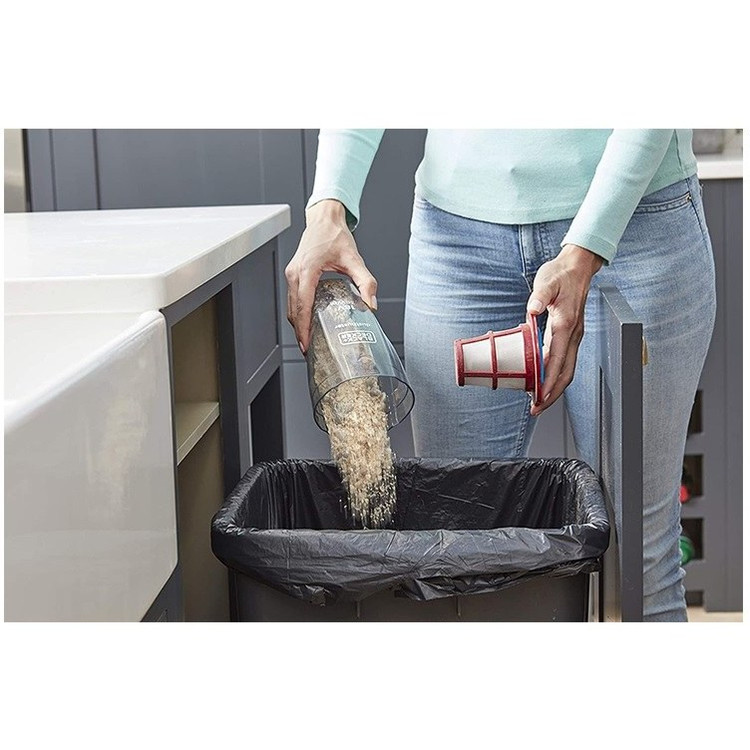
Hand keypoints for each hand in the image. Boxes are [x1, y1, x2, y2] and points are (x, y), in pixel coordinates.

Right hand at [285, 199, 377, 353]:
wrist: (324, 219)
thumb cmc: (335, 236)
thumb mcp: (354, 259)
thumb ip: (365, 282)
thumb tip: (371, 304)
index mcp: (307, 271)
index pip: (302, 306)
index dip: (303, 328)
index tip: (306, 344)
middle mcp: (295, 273)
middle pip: (293, 311)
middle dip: (299, 332)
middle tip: (310, 350)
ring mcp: (292, 274)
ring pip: (290, 306)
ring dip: (297, 324)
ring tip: (309, 341)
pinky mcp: (293, 274)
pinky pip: (292, 299)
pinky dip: (298, 313)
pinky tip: (308, 322)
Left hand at [527, 244, 602, 415]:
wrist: (578, 266)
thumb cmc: (560, 274)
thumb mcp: (546, 282)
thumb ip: (539, 296)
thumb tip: (531, 309)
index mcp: (565, 324)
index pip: (557, 360)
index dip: (548, 381)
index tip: (539, 396)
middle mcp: (573, 334)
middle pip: (566, 372)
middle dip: (552, 394)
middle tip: (537, 408)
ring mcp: (574, 335)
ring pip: (568, 369)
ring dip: (555, 389)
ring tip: (540, 402)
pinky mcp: (571, 334)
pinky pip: (565, 360)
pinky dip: (556, 376)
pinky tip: (544, 382)